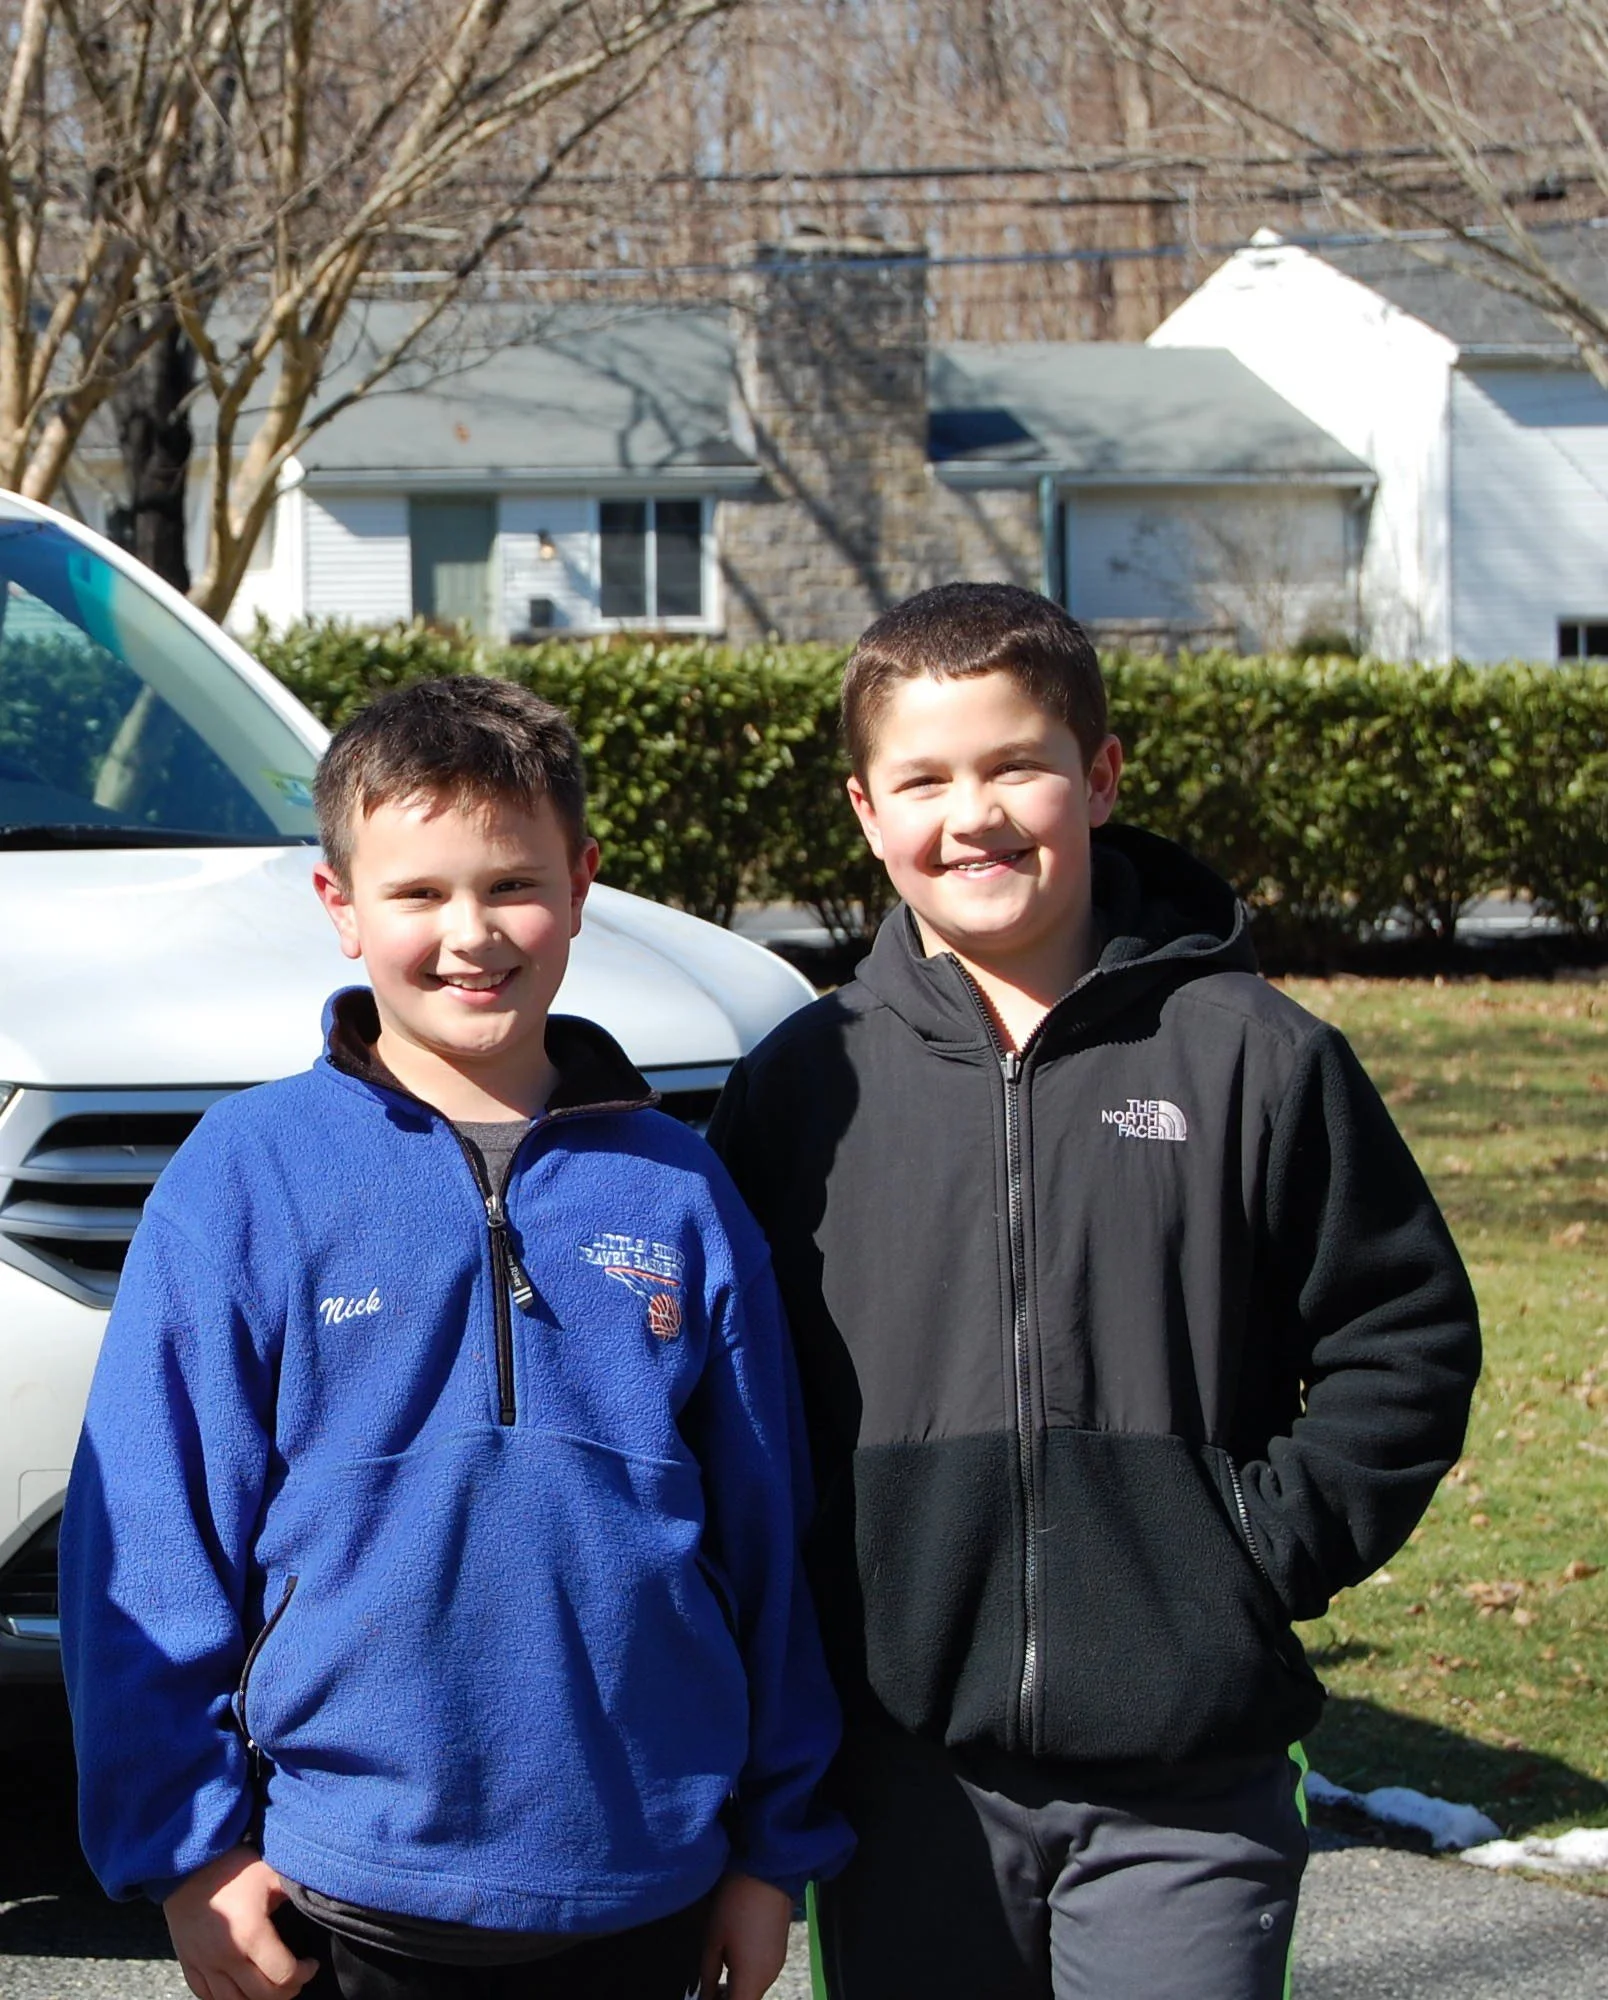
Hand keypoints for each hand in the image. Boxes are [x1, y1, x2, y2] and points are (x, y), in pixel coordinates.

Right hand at [163, 1845, 319, 1999]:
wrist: (188, 1863)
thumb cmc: (233, 1867)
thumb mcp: (271, 1873)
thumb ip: (295, 1892)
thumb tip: (320, 1901)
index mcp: (251, 1935)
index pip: (284, 1975)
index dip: (304, 1974)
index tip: (311, 1964)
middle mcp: (226, 1957)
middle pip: (261, 1996)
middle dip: (286, 1992)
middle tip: (296, 1979)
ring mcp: (204, 1964)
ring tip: (271, 1987)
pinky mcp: (188, 1964)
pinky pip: (206, 1996)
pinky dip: (226, 1999)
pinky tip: (240, 1990)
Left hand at [699, 1872, 793, 1999]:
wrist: (768, 1872)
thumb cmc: (734, 1906)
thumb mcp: (713, 1941)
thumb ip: (707, 1976)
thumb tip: (704, 1997)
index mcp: (751, 1980)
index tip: (704, 1997)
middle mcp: (768, 1978)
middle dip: (726, 1999)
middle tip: (706, 1990)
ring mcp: (776, 1964)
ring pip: (753, 1989)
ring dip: (735, 1989)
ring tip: (715, 1977)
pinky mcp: (779, 1951)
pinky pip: (760, 1975)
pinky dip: (745, 1977)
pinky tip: (732, 1960)